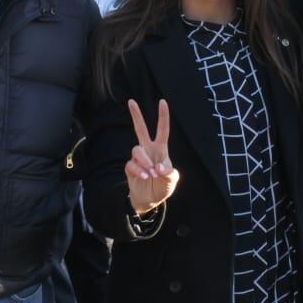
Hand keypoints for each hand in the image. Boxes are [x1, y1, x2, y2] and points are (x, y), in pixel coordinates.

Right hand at [125, 99, 179, 215]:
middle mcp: (148, 150)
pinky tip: (144, 177)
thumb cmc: (163, 187)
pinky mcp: (130, 167)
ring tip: (150, 173)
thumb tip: (158, 167)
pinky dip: (139, 171)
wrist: (150, 201)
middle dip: (136, 115)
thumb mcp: (172, 180)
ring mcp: (138, 159)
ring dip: (144, 161)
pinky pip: (131, 164)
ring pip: (137, 150)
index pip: (162, 130)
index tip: (162, 102)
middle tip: (131, 101)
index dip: (163, 116)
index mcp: (161, 150)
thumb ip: (169, 172)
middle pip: (140, 129)